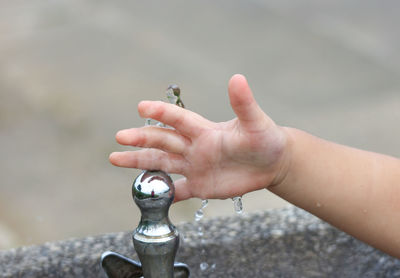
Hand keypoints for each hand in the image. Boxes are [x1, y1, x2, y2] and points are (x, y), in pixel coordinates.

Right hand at [110, 74, 289, 201]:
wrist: (271, 163)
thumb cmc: (264, 138)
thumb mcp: (255, 122)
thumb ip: (243, 104)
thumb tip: (237, 78)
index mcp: (204, 130)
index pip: (178, 119)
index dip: (161, 113)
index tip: (141, 106)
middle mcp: (194, 147)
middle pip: (162, 141)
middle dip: (140, 139)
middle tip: (119, 137)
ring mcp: (195, 167)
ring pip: (162, 164)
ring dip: (139, 162)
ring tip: (115, 158)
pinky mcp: (200, 186)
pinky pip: (177, 191)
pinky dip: (162, 194)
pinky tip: (146, 194)